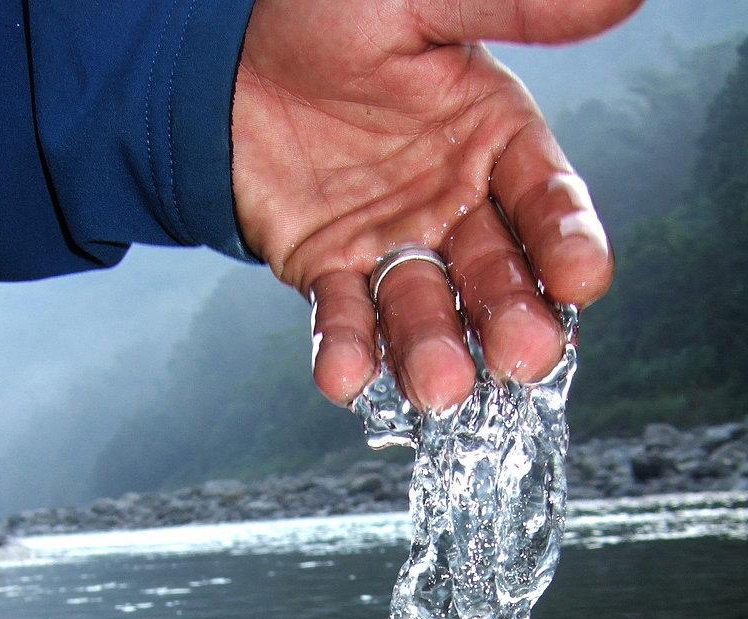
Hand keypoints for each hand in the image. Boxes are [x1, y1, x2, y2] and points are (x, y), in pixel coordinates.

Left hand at [231, 0, 642, 409]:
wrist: (227, 49)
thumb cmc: (329, 11)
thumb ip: (514, 7)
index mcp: (494, 138)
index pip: (545, 200)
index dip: (566, 240)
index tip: (583, 279)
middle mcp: (453, 203)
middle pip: (493, 273)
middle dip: (509, 317)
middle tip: (523, 357)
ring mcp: (392, 244)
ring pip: (421, 308)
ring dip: (432, 350)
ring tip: (439, 387)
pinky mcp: (328, 271)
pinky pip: (341, 316)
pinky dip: (345, 349)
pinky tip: (345, 377)